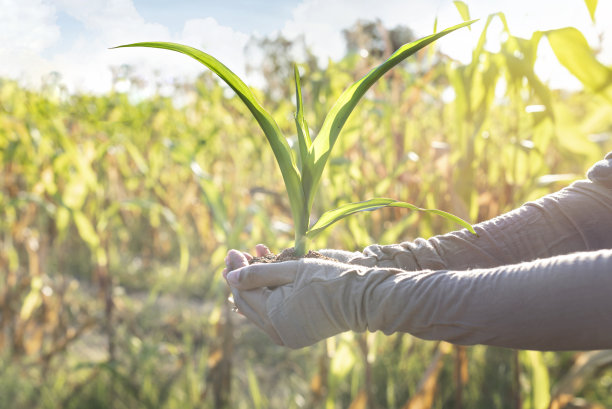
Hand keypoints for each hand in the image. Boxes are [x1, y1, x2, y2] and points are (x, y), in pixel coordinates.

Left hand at [224, 254, 396, 348]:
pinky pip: (272, 316)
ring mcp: (286, 336)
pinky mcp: (296, 334)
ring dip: (252, 287)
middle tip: (233, 257)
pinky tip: (265, 279)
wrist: (361, 299)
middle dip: (239, 279)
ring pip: (258, 310)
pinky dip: (267, 297)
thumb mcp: (292, 269)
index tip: (231, 251)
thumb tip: (230, 276)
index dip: (235, 270)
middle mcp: (276, 332)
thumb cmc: (328, 279)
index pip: (243, 292)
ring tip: (247, 264)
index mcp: (274, 316)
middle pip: (247, 303)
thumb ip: (259, 273)